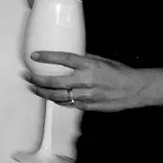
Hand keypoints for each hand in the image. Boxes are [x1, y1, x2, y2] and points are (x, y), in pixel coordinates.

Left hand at [24, 51, 151, 112]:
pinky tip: (51, 98)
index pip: (63, 59)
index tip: (34, 56)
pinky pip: (68, 104)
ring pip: (57, 96)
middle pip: (54, 82)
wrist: (135, 89)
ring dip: (42, 93)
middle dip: (37, 79)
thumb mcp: (101, 60)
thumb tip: (67, 59)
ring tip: (33, 88)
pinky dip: (57, 101)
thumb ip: (84, 60)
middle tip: (27, 76)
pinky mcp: (88, 106)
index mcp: (89, 65)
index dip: (47, 57)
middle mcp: (86, 80)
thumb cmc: (119, 73)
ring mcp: (86, 95)